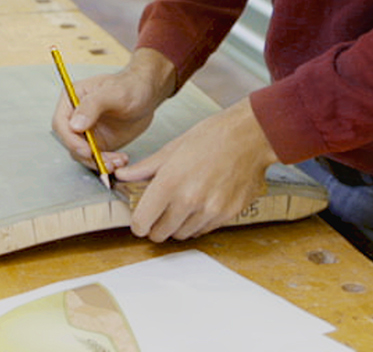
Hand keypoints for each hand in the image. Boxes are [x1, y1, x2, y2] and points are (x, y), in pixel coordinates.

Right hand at [51, 49, 175, 173]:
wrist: (147, 94)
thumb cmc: (130, 86)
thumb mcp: (113, 93)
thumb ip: (92, 106)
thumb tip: (74, 125)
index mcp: (72, 98)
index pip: (61, 123)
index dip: (70, 140)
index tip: (87, 150)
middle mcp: (76, 116)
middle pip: (71, 142)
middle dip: (87, 156)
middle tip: (106, 162)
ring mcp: (87, 131)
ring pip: (83, 154)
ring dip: (99, 162)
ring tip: (118, 162)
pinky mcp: (99, 142)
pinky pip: (97, 158)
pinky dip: (108, 163)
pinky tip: (121, 160)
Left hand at [116, 99, 276, 241]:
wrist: (250, 137)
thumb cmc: (212, 136)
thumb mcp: (173, 148)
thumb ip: (145, 168)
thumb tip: (122, 176)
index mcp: (170, 182)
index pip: (142, 222)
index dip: (138, 223)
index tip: (140, 219)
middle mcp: (189, 201)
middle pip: (160, 234)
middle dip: (155, 226)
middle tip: (157, 214)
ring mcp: (210, 211)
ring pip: (182, 235)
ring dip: (176, 226)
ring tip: (180, 207)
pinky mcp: (228, 215)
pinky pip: (203, 230)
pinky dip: (196, 224)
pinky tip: (198, 205)